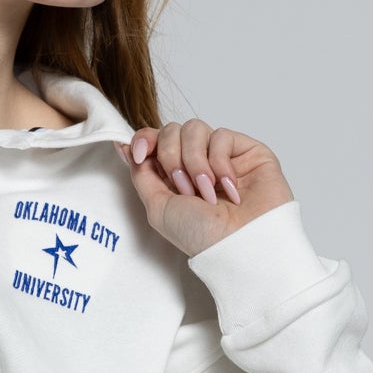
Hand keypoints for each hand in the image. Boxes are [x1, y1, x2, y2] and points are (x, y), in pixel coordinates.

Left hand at [117, 118, 293, 257]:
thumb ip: (141, 175)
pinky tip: (228, 187)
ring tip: (207, 191)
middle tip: (184, 189)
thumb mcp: (158, 207)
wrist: (240, 243)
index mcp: (173, 176)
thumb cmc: (203, 235)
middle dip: (171, 158)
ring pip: (194, 128)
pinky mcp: (246, 150)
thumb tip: (125, 147)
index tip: (140, 154)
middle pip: (171, 130)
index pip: (154, 139)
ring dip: (195, 162)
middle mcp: (196, 162)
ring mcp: (221, 155)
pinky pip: (221, 136)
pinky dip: (220, 162)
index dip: (144, 140)